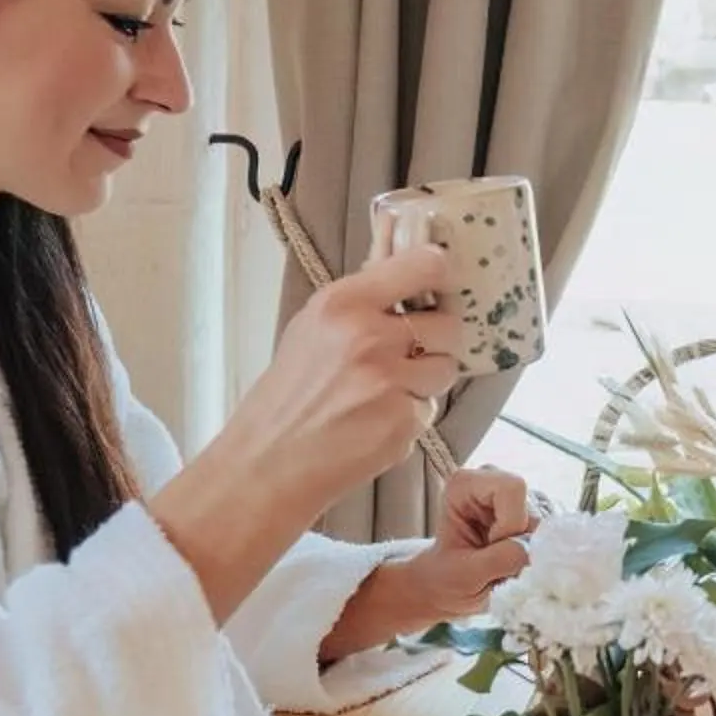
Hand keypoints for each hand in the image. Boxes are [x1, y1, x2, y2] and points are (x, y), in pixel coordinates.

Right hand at [152, 247, 464, 617]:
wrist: (266, 463)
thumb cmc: (287, 394)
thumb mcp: (313, 327)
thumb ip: (364, 296)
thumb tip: (407, 253)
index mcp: (343, 302)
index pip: (427, 265)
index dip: (443, 276)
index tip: (441, 287)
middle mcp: (369, 336)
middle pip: (449, 325)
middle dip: (436, 341)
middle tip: (409, 354)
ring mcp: (388, 382)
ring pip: (446, 368)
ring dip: (426, 381)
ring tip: (384, 392)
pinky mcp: (402, 423)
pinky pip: (431, 409)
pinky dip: (410, 416)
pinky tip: (375, 422)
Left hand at [327, 471, 537, 655]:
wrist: (447, 586)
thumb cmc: (447, 577)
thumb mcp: (466, 574)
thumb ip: (498, 560)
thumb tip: (532, 550)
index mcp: (465, 484)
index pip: (512, 488)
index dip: (510, 522)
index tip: (490, 547)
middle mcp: (493, 480)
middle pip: (532, 506)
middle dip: (521, 540)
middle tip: (498, 562)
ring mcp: (515, 496)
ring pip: (544, 522)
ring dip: (528, 549)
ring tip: (502, 563)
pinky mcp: (530, 513)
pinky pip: (549, 533)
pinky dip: (535, 552)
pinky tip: (512, 559)